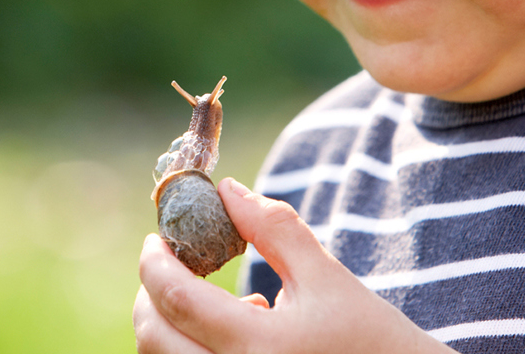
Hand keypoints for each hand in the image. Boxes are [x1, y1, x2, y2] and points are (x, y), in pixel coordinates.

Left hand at [133, 178, 456, 353]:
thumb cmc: (374, 339)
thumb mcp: (327, 278)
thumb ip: (274, 228)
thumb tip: (226, 188)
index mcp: (260, 346)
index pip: (177, 298)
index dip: (155, 262)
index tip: (157, 239)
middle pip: (154, 340)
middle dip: (151, 294)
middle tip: (169, 265)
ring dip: (171, 327)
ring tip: (223, 307)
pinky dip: (191, 351)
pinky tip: (235, 338)